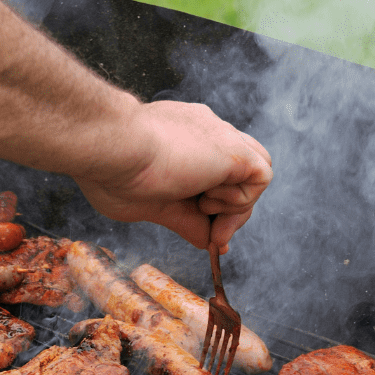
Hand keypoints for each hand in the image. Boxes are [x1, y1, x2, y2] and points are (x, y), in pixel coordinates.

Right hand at [73, 100, 272, 251]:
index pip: (215, 172)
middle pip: (239, 175)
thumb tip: (207, 241)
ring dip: (236, 205)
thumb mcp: (152, 206)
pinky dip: (241, 200)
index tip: (209, 235)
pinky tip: (208, 198)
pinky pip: (263, 176)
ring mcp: (220, 137)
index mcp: (181, 140)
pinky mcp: (235, 150)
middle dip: (230, 213)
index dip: (217, 207)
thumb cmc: (114, 174)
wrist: (112, 150)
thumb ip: (184, 220)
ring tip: (203, 209)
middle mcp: (204, 134)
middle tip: (214, 238)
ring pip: (255, 173)